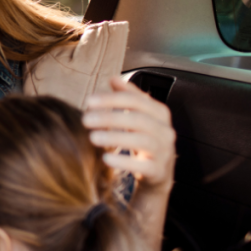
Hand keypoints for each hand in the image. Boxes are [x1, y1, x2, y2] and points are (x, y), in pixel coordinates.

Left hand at [83, 77, 175, 193]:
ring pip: (142, 141)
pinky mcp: (159, 171)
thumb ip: (128, 97)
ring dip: (115, 138)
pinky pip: (144, 166)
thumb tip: (113, 79)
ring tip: (93, 138)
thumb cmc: (145, 139)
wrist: (159, 172)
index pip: (136, 100)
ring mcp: (164, 151)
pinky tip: (106, 159)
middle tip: (85, 119)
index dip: (111, 99)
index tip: (89, 101)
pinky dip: (124, 162)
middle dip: (110, 118)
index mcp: (159, 113)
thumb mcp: (139, 116)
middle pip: (138, 120)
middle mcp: (165, 130)